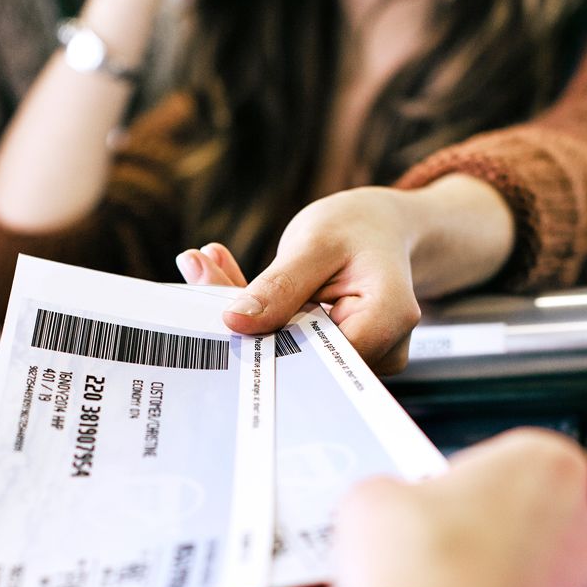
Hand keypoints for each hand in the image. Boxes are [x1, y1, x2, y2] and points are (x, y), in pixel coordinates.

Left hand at [206, 176, 513, 374]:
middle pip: (300, 357)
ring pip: (288, 351)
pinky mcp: (332, 357)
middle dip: (245, 321)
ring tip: (206, 266)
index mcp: (387, 319)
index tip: (220, 311)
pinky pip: (288, 344)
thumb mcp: (317, 242)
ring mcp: (357, 359)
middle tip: (198, 271)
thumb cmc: (359, 226)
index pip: (319, 356)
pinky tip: (225, 275)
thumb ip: (280, 285)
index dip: (268, 344)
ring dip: (246, 314)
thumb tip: (236, 324)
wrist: (382, 228)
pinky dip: (257, 315)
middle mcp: (380, 350)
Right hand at [329, 429, 586, 586]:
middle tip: (418, 551)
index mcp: (549, 467)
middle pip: (520, 524)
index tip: (425, 501)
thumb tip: (384, 508)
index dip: (455, 482)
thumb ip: (390, 492)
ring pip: (524, 584)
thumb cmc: (421, 575)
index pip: (504, 459)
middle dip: (471, 538)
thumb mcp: (372, 497)